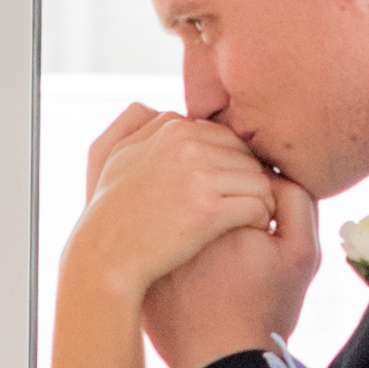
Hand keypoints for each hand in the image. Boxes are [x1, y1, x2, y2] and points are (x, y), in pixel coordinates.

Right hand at [71, 102, 281, 313]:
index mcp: (172, 128)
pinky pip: (257, 205)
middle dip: (252, 179)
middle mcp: (187, 145)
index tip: (233, 186)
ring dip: (263, 200)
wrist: (105, 255)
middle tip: (252, 203)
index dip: (235, 163)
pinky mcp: (208, 210)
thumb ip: (143, 126)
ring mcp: (198, 176)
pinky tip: (255, 229)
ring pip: (258, 179)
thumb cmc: (110, 211)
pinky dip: (262, 217)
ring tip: (258, 218)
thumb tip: (169, 113)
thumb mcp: (117, 154)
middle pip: (246, 155)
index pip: (226, 136)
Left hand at [143, 165, 317, 367]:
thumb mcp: (301, 255)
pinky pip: (163, 241)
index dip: (257, 200)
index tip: (263, 233)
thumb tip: (272, 173)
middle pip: (204, 189)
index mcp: (221, 210)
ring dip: (198, 222)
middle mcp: (182, 221)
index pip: (238, 175)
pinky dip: (178, 245)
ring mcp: (157, 246)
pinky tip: (200, 275)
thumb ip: (296, 201)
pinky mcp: (144, 268)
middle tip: (241, 255)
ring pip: (181, 214)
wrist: (223, 366)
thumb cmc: (266, 312)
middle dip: (223, 208)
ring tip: (221, 266)